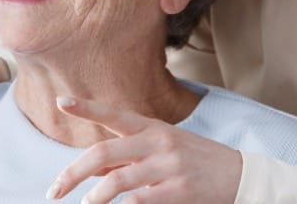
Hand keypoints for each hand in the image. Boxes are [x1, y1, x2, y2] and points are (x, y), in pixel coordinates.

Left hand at [46, 96, 240, 202]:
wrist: (242, 176)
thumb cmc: (194, 161)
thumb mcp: (162, 149)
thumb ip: (127, 157)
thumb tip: (89, 170)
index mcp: (152, 128)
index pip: (114, 114)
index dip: (87, 108)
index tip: (61, 101)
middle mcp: (158, 141)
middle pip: (104, 151)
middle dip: (73, 172)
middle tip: (54, 191)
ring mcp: (169, 165)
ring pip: (118, 179)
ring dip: (95, 196)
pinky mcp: (181, 189)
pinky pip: (141, 200)